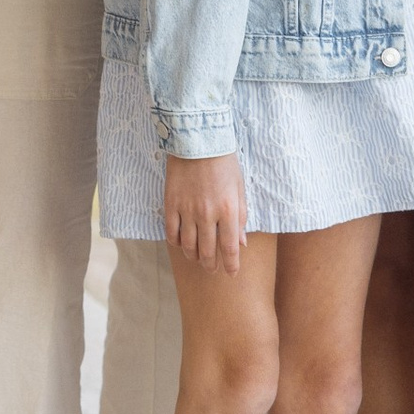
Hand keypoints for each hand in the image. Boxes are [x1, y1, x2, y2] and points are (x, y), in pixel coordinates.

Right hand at [164, 152, 247, 272]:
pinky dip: (176, 242)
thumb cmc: (223, 162)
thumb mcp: (239, 188)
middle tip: (212, 270)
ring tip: (198, 259)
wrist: (197, 139)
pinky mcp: (171, 204)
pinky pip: (171, 232)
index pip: (230, 248)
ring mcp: (187, 210)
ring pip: (188, 246)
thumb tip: (241, 243)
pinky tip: (180, 243)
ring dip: (194, 257)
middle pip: (208, 251)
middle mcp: (207, 214)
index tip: (231, 273)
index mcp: (228, 210)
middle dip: (211, 265)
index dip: (231, 265)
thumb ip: (241, 216)